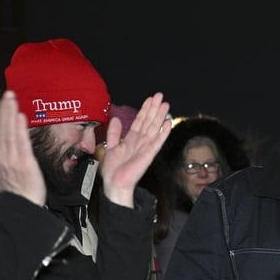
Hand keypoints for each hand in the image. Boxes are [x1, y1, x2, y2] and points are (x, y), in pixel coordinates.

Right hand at [0, 91, 45, 205]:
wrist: (21, 207)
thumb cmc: (17, 193)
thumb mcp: (3, 174)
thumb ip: (3, 160)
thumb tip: (3, 148)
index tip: (2, 104)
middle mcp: (1, 157)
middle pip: (1, 129)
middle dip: (3, 110)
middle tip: (7, 94)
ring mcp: (11, 159)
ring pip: (9, 132)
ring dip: (10, 113)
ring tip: (12, 98)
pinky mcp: (23, 163)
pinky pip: (20, 143)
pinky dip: (19, 129)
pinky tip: (20, 116)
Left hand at [101, 92, 171, 206]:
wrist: (115, 183)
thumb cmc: (113, 169)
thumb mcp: (110, 146)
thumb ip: (114, 133)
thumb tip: (115, 119)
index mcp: (131, 139)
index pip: (140, 121)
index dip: (145, 110)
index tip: (150, 99)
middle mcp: (140, 141)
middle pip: (149, 122)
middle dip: (154, 109)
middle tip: (160, 96)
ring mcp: (146, 147)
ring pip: (154, 128)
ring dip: (160, 116)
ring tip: (166, 104)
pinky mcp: (149, 154)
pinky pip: (157, 142)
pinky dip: (163, 133)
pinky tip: (168, 123)